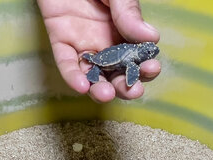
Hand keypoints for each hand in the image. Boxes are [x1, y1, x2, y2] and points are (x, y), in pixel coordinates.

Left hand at [37, 0, 160, 101]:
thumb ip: (129, 13)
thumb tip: (152, 38)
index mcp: (125, 31)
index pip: (137, 57)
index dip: (145, 68)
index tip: (151, 69)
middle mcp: (105, 42)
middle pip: (116, 74)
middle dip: (125, 86)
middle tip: (132, 91)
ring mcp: (83, 44)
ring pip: (93, 75)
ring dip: (100, 89)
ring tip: (107, 94)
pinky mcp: (60, 41)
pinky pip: (67, 64)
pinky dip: (74, 77)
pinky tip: (83, 86)